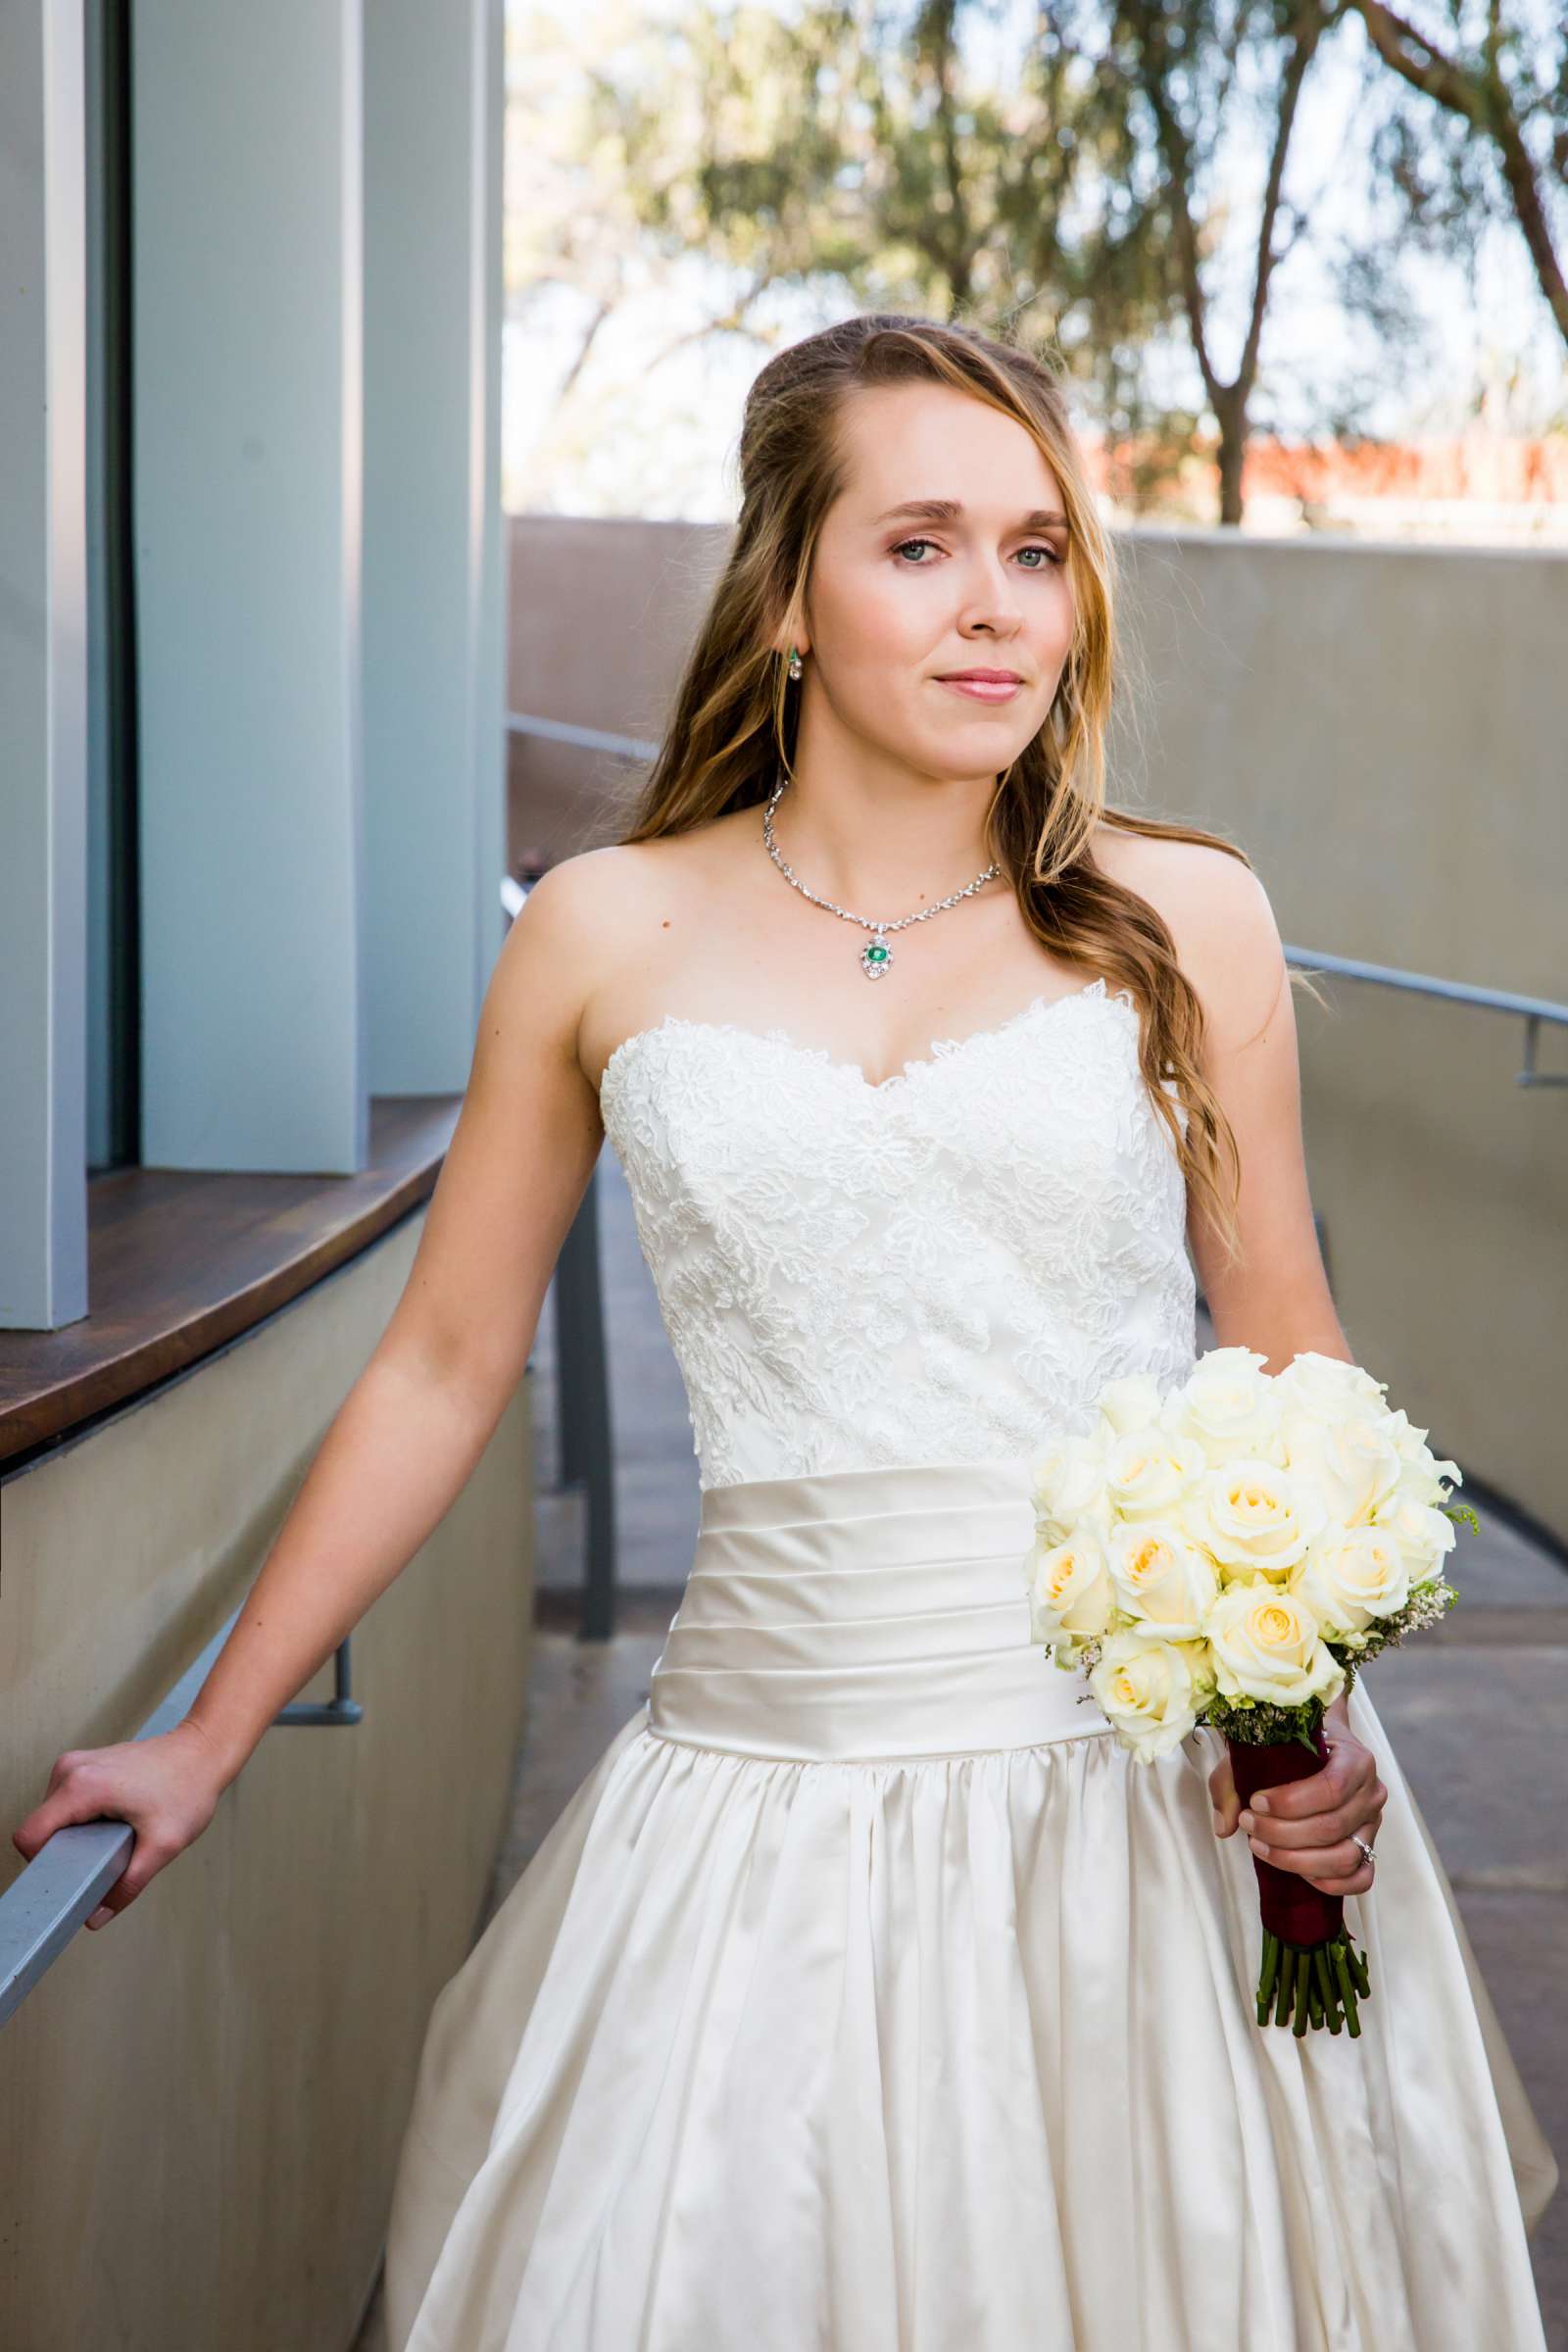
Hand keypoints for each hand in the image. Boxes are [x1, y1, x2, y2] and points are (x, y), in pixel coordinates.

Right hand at [11, 1719, 226, 1929]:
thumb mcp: (163, 1845)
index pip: (30, 1836)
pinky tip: (113, 1825)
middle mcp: (71, 1769)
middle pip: (41, 1829)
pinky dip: (82, 1820)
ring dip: (75, 1836)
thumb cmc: (189, 1787)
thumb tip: (96, 1916)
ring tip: (112, 1840)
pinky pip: (66, 1803)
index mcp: (82, 1786)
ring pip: (52, 1817)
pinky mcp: (85, 1765)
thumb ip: (128, 1885)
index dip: (43, 1865)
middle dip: (65, 1853)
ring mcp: (77, 1763)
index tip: (70, 1877)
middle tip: (102, 1860)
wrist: (204, 1751)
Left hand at [1208, 1702, 1385, 1896]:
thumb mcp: (1259, 1749)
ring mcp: (1372, 1825)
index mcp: (1355, 1760)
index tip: (1256, 1802)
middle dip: (1282, 1833)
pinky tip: (1296, 1871)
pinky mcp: (1369, 1850)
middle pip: (1332, 1827)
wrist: (1319, 1746)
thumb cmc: (1290, 1748)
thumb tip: (1225, 1825)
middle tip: (1248, 1824)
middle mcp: (1371, 1793)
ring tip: (1261, 1846)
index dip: (1290, 1803)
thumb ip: (1232, 1780)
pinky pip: (1360, 1879)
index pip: (1330, 1789)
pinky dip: (1327, 1882)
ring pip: (1344, 1858)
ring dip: (1297, 1861)